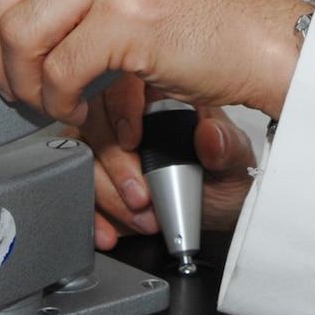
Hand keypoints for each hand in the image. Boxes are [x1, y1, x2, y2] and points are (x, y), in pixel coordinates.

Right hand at [72, 75, 258, 248]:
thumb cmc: (226, 173)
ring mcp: (109, 146)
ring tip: (142, 218)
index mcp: (162, 94)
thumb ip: (226, 147)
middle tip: (143, 196)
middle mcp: (130, 114)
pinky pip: (79, 190)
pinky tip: (109, 231)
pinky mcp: (99, 179)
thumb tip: (210, 135)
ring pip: (81, 157)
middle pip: (94, 122)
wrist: (220, 210)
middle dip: (114, 165)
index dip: (122, 110)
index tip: (133, 142)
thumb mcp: (235, 160)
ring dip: (106, 195)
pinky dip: (92, 215)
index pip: (124, 83)